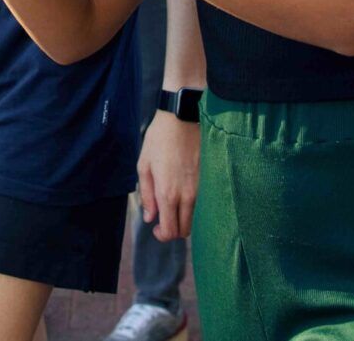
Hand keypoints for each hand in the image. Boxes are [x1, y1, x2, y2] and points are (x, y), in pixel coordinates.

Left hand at [137, 109, 198, 241]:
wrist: (183, 118)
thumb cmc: (159, 139)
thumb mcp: (144, 165)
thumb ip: (147, 195)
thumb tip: (150, 217)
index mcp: (168, 193)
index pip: (171, 231)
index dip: (163, 236)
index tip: (156, 228)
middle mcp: (187, 196)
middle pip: (185, 231)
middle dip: (174, 230)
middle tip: (164, 219)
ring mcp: (201, 189)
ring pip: (196, 219)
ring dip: (185, 219)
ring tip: (174, 206)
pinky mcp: (209, 181)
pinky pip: (204, 204)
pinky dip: (195, 208)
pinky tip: (186, 195)